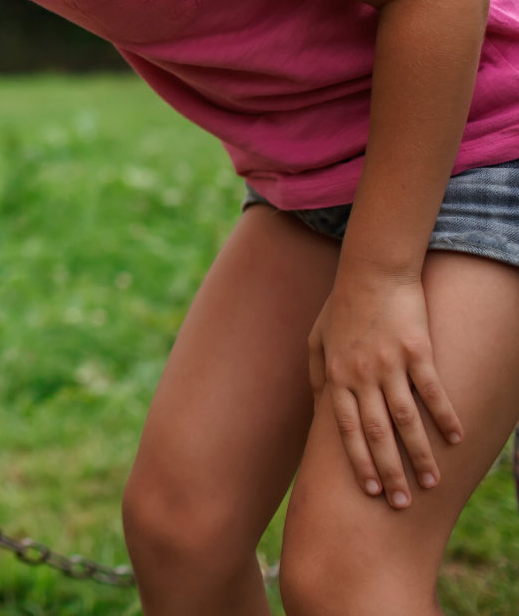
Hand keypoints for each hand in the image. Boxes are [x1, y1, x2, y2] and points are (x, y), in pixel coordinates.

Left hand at [307, 273, 463, 508]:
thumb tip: (317, 407)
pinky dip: (445, 416)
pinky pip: (432, 391)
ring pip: (406, 420)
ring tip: (431, 482)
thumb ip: (316, 374)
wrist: (371, 272)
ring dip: (420, 454)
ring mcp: (390, 364)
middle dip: (388, 472)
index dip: (358, 462)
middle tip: (400, 503)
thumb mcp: (317, 339)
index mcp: (336, 377)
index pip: (347, 430)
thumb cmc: (342, 306)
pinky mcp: (417, 351)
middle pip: (376, 434)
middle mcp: (361, 376)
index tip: (369, 490)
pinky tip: (457, 439)